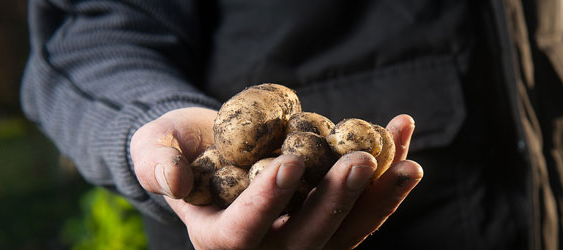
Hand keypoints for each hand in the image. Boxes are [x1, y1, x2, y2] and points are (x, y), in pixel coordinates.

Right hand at [131, 108, 422, 249]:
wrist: (211, 147)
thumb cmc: (176, 148)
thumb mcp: (155, 149)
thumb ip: (158, 163)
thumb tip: (173, 179)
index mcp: (219, 241)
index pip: (243, 233)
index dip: (267, 202)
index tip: (291, 163)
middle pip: (308, 240)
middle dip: (337, 202)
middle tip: (362, 160)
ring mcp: (304, 239)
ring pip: (348, 232)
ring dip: (379, 197)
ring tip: (408, 161)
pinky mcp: (333, 222)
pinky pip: (365, 208)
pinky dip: (387, 178)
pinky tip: (403, 135)